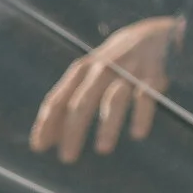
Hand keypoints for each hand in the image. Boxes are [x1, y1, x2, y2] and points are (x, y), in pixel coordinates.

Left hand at [31, 17, 174, 163]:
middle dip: (73, 130)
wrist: (153, 34)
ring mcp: (127, 72)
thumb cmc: (114, 61)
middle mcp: (101, 70)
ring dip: (107, 124)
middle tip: (67, 158)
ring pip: (113, 100)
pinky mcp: (152, 76)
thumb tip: (49, 137)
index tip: (39, 147)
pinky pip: (145, 97)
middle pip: (82, 102)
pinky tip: (138, 134)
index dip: (47, 122)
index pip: (58, 98)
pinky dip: (141, 115)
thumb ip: (71, 99)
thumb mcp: (89, 72)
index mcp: (82, 70)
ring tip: (102, 149)